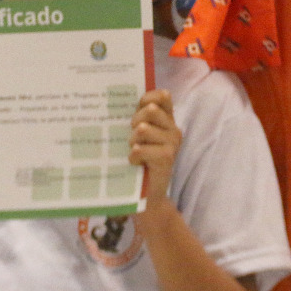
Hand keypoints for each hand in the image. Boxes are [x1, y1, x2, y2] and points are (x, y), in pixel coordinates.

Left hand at [129, 90, 181, 209]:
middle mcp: (173, 129)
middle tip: (131, 135)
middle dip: (135, 120)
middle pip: (150, 110)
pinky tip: (134, 162)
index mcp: (167, 120)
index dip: (147, 98)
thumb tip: (117, 99)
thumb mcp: (138, 135)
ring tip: (132, 149)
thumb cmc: (138, 160)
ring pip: (143, 128)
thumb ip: (137, 118)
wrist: (147, 194)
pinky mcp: (167, 157)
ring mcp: (172, 143)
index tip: (137, 107)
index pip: (163, 96)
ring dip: (132, 140)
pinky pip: (141, 149)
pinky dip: (132, 156)